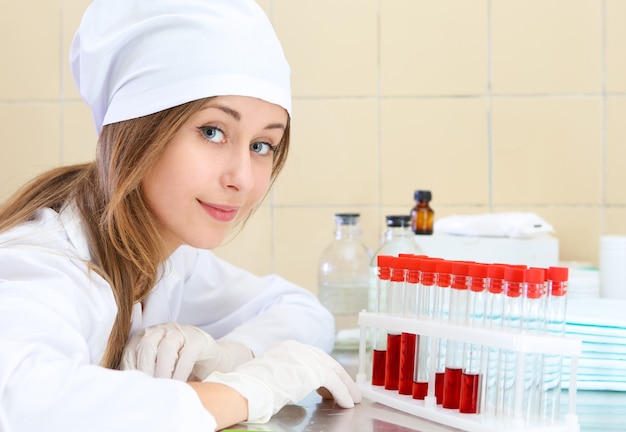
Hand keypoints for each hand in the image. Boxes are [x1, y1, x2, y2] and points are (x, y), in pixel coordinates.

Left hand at [121, 322, 251, 380]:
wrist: (214, 359)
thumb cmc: (181, 366)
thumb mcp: (159, 367)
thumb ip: (144, 372)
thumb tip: (127, 391)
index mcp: (146, 336)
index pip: (131, 350)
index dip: (129, 370)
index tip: (130, 390)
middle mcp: (161, 330)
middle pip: (146, 345)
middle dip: (144, 370)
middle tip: (146, 391)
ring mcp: (180, 332)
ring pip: (166, 348)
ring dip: (162, 371)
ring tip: (162, 389)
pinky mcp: (197, 340)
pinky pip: (186, 355)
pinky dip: (180, 372)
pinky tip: (180, 385)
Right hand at [203, 340, 360, 422]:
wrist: (247, 390)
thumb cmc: (252, 388)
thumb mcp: (273, 374)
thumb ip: (289, 374)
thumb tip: (302, 385)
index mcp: (287, 347)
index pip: (314, 356)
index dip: (326, 370)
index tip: (332, 384)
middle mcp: (298, 348)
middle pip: (327, 361)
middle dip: (340, 377)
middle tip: (349, 391)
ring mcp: (306, 357)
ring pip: (334, 371)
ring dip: (345, 387)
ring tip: (351, 399)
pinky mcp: (313, 371)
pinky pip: (334, 383)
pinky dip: (342, 394)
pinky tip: (346, 404)